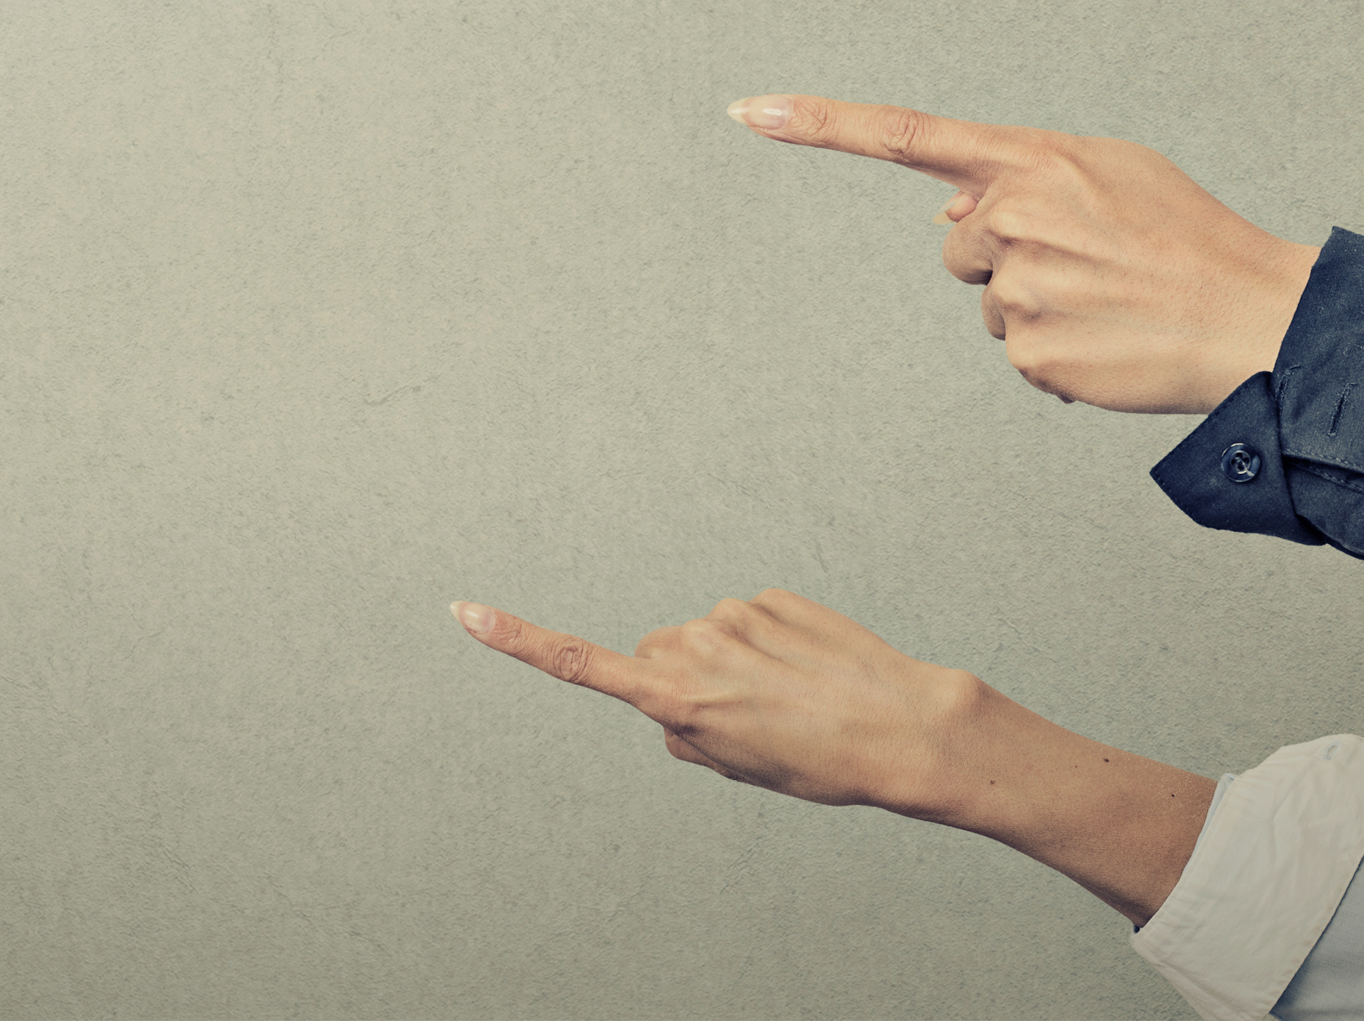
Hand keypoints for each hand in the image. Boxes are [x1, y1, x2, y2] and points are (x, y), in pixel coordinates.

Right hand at [450, 590, 977, 811]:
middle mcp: (693, 645)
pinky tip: (808, 673)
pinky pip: (751, 622)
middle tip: (743, 723)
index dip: (517, 641)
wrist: (898, 725)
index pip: (579, 665)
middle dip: (682, 682)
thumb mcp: (736, 768)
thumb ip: (685, 732)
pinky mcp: (771, 596)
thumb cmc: (817, 762)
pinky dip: (768, 646)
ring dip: (733, 666)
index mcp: (675, 697)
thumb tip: (673, 701)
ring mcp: (734, 614)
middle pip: (657, 657)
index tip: (465, 611)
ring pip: (707, 639)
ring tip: (789, 701)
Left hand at [732, 95, 1311, 412]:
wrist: (1253, 317)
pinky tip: (1109, 343)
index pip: (906, 134)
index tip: (748, 110)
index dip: (820, 123)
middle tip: (1089, 265)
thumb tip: (945, 210)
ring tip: (1109, 303)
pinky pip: (1016, 355)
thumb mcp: (1112, 170)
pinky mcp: (1029, 353)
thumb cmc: (1186, 236)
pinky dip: (1056, 356)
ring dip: (1034, 307)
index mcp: (1031, 158)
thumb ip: (1023, 174)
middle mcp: (1012, 215)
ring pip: (987, 302)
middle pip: (960, 244)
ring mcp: (1016, 287)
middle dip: (1005, 256)